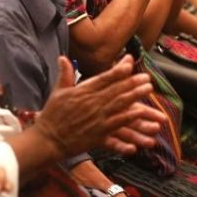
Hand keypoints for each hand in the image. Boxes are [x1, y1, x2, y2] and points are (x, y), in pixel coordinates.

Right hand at [36, 56, 163, 157]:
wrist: (48, 139)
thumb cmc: (52, 116)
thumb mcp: (57, 92)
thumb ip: (64, 74)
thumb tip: (63, 57)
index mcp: (81, 91)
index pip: (103, 78)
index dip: (118, 70)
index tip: (130, 63)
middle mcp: (91, 103)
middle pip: (116, 90)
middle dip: (133, 82)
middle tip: (146, 77)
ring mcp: (96, 118)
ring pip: (119, 104)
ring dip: (135, 96)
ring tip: (147, 89)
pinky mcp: (99, 133)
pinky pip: (117, 123)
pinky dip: (129, 116)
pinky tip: (140, 111)